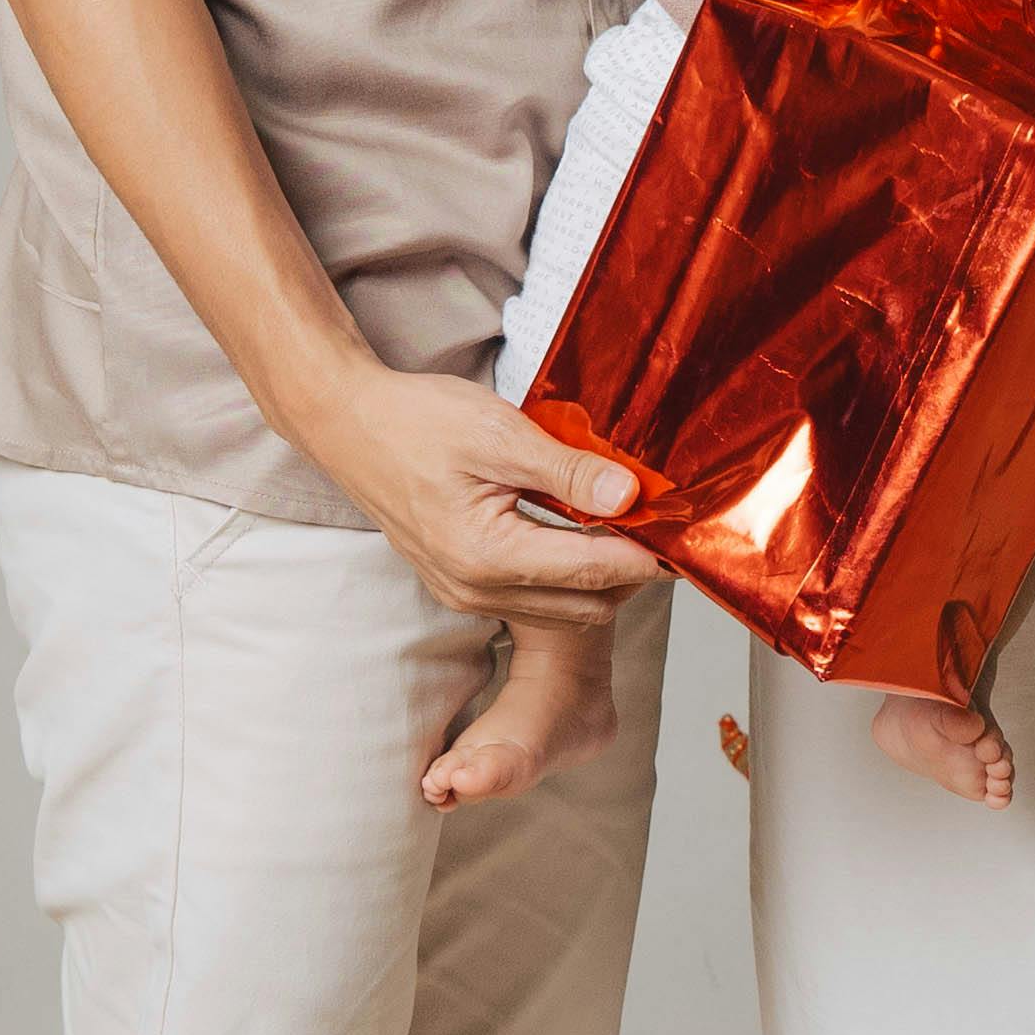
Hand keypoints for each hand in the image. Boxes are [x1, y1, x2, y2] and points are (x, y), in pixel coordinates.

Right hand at [301, 363, 653, 633]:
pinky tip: (581, 538)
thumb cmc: (416, 422)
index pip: (594, 571)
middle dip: (632, 574)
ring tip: (629, 532)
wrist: (350, 427)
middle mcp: (475, 589)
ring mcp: (465, 595)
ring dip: (602, 581)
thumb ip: (566, 471)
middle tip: (663, 530)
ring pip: (563, 612)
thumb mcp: (499, 434)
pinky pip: (533, 602)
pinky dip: (568, 580)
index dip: (647, 556)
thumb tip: (628, 497)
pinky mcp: (460, 587)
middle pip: (587, 605)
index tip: (684, 536)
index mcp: (487, 555)